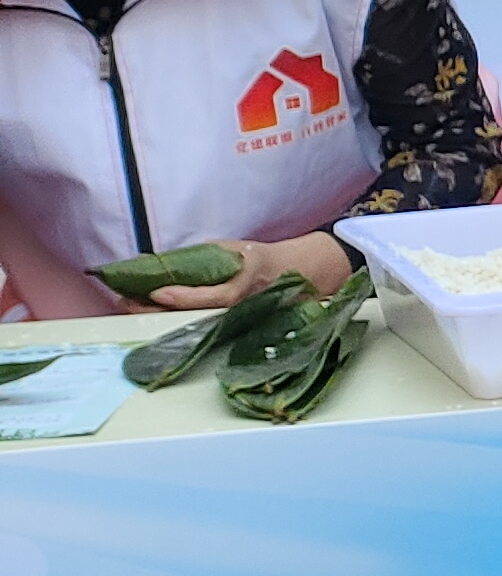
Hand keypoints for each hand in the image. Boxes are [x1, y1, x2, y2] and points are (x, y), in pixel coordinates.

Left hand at [147, 230, 352, 310]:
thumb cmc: (261, 258)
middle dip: (161, 311)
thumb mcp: (234, 248)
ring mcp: (239, 320)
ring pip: (196, 324)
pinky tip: (153, 315)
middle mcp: (244, 306)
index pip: (215, 296)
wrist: (298, 272)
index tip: (157, 292)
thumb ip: (204, 257)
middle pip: (199, 316)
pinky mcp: (233, 327)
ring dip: (162, 316)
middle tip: (129, 302)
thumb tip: (163, 262)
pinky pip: (201, 325)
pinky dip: (175, 320)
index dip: (185, 296)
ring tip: (133, 307)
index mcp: (249, 282)